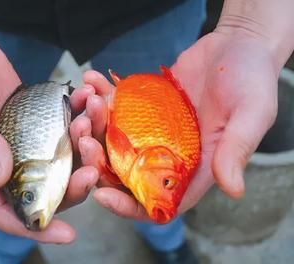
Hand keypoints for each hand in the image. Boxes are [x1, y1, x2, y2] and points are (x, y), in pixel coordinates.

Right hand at [0, 26, 97, 242]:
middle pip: (45, 186)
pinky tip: (87, 98)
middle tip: (92, 170)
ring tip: (90, 117)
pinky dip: (79, 114)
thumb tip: (0, 178)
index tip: (66, 235)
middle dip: (72, 184)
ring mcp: (24, 137)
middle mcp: (4, 158)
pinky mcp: (36, 116)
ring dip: (82, 143)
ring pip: (61, 155)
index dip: (36, 225)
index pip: (6, 209)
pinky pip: (63, 123)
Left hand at [72, 30, 278, 220]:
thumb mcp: (251, 115)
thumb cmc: (252, 81)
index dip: (129, 205)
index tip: (102, 195)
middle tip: (84, 137)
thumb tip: (233, 190)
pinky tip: (92, 80)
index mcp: (193, 167)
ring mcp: (152, 130)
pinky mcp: (143, 107)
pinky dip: (100, 96)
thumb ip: (236, 150)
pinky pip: (115, 107)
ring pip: (112, 140)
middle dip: (98, 161)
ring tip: (89, 100)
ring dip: (94, 124)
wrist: (239, 46)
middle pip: (124, 172)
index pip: (158, 201)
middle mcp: (168, 153)